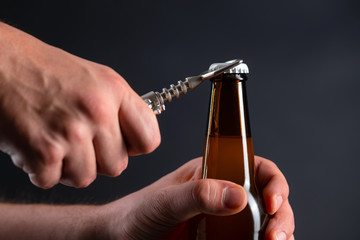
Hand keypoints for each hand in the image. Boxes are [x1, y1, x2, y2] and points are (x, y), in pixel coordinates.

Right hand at [0, 22, 159, 187]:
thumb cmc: (44, 71)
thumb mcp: (95, 79)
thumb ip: (120, 110)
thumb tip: (134, 142)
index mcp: (115, 92)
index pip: (149, 140)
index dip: (134, 147)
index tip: (122, 144)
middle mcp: (97, 111)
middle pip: (117, 166)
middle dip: (97, 160)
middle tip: (77, 142)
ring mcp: (71, 132)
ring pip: (86, 178)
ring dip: (68, 167)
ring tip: (54, 143)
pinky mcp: (43, 150)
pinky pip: (52, 181)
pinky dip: (41, 170)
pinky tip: (34, 146)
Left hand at [98, 156, 294, 239]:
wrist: (122, 238)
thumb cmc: (137, 213)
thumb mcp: (166, 201)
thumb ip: (199, 195)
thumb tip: (238, 196)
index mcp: (213, 172)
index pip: (255, 168)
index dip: (273, 182)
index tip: (272, 203)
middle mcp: (224, 194)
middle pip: (268, 199)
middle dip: (280, 215)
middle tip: (274, 236)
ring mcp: (225, 221)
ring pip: (264, 223)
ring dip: (276, 233)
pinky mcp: (221, 239)